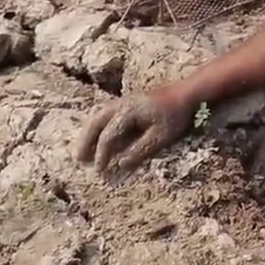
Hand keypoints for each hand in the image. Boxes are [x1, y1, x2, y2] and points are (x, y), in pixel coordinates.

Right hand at [74, 88, 195, 173]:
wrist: (187, 94)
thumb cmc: (175, 116)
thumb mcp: (160, 137)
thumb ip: (140, 150)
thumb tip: (121, 165)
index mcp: (127, 111)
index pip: (108, 135)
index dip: (102, 154)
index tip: (100, 171)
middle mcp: (121, 104)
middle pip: (95, 122)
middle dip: (85, 141)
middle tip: (78, 159)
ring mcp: (124, 101)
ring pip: (97, 116)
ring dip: (88, 133)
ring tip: (81, 150)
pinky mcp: (128, 103)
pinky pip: (105, 114)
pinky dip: (96, 126)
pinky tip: (96, 136)